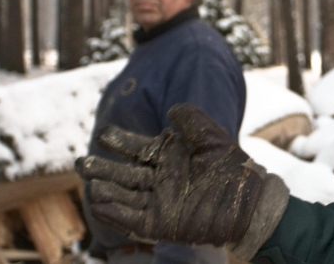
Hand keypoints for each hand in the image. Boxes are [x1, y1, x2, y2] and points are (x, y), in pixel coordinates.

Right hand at [76, 103, 263, 246]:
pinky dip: (115, 214)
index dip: (120, 142)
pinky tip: (99, 205)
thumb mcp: (213, 138)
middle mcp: (161, 181)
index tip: (104, 134)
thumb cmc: (234, 168)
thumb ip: (192, 122)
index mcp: (170, 159)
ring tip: (89, 182)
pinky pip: (133, 220)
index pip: (138, 149)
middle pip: (124, 175)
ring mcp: (160, 204)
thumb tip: (171, 109)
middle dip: (102, 169)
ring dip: (106, 191)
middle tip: (81, 162)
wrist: (251, 200)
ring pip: (125, 197)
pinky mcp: (163, 224)